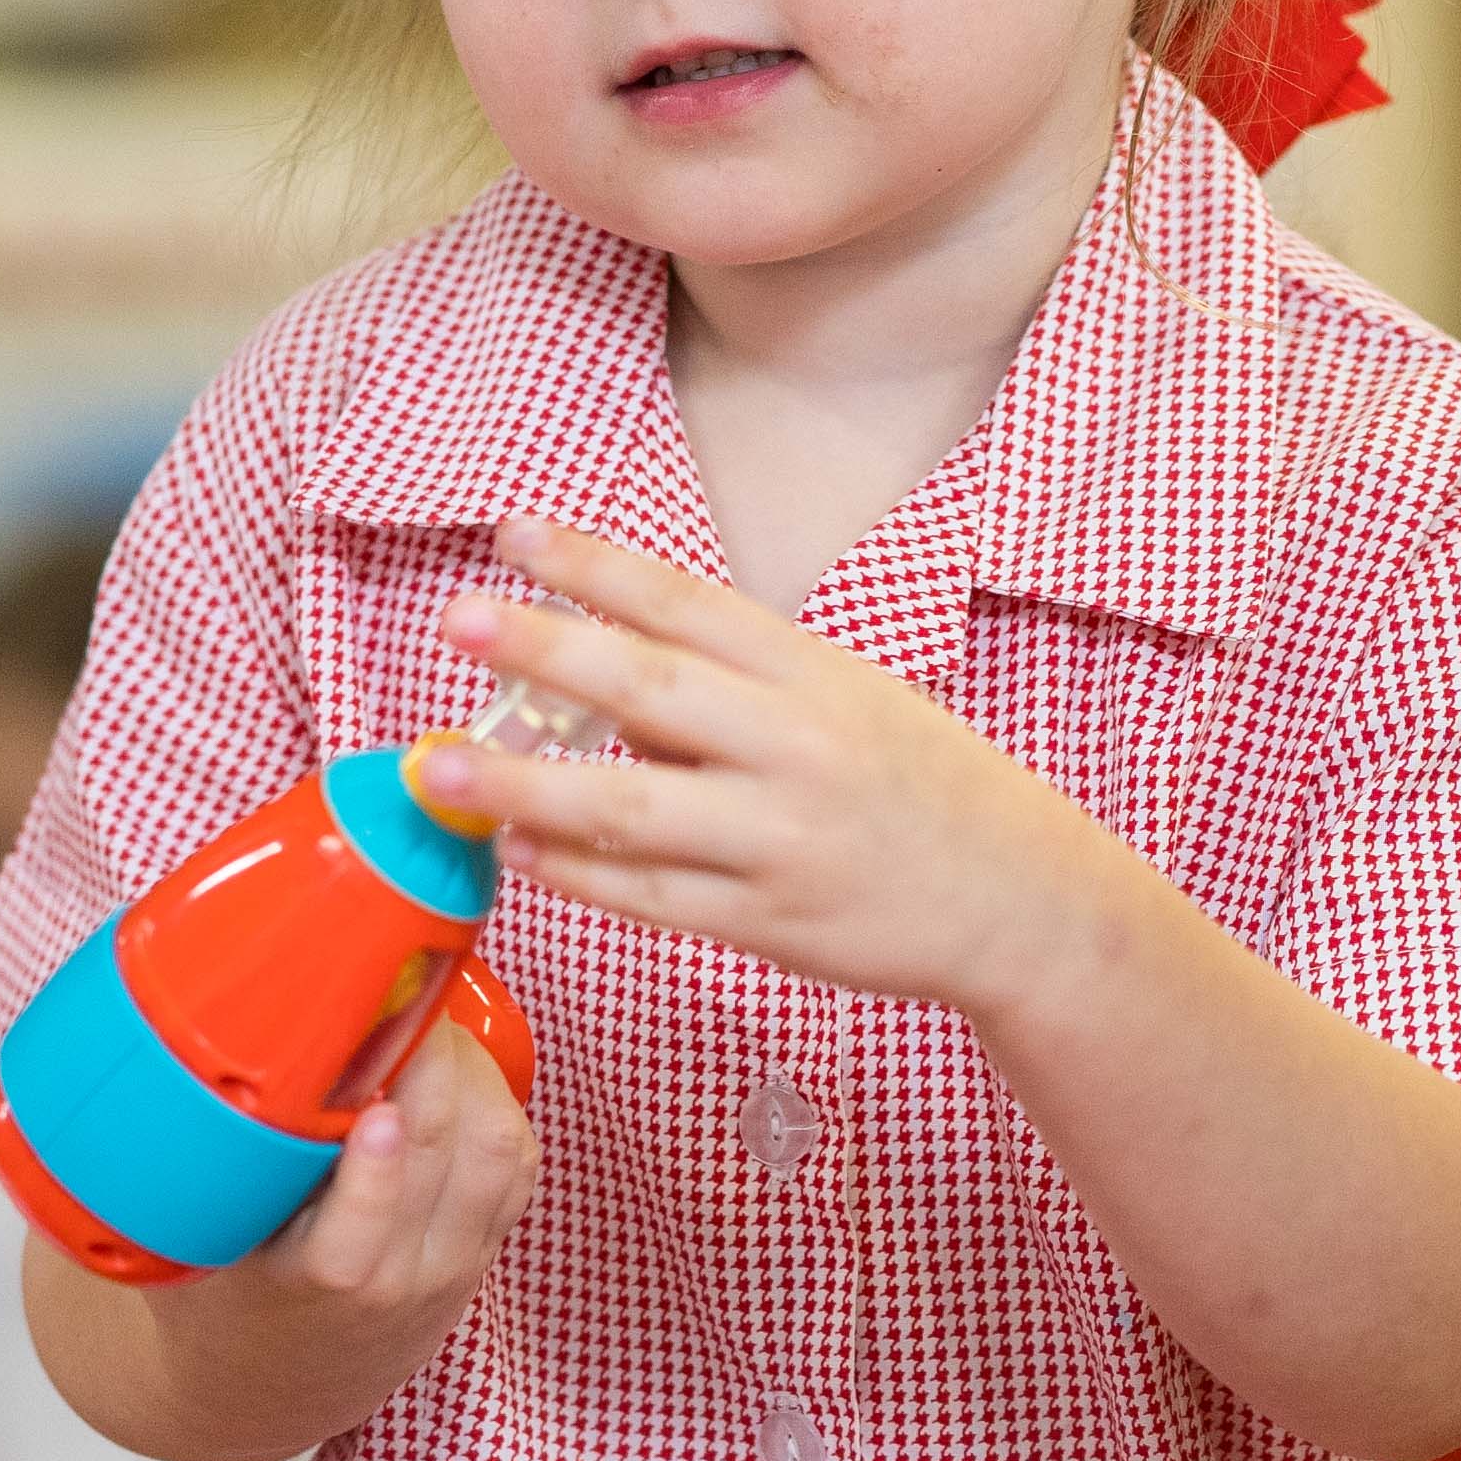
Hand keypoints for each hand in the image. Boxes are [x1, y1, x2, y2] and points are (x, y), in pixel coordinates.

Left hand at [421, 518, 1151, 1020]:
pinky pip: (651, 898)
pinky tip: (515, 854)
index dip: (594, 566)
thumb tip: (606, 675)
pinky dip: (576, 877)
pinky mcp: (769, 924)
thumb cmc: (922, 786)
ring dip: (523, 788)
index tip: (512, 536)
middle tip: (458, 622)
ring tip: (439, 770)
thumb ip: (737, 685)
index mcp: (812, 674)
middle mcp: (794, 748)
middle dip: (545, 652)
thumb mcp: (848, 700)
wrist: (1021, 900)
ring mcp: (779, 840)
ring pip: (629, 810)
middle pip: (649, 691)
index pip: (687, 603)